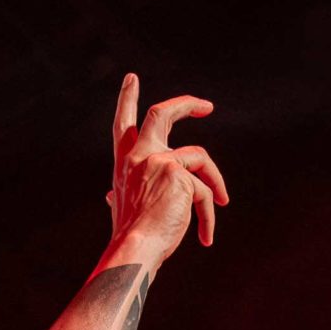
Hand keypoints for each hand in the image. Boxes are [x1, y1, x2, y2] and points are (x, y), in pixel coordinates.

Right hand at [106, 74, 228, 258]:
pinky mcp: (179, 173)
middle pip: (162, 114)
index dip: (127, 100)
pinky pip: (204, 191)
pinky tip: (205, 236)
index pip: (124, 124)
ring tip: (222, 203)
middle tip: (206, 106)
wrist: (135, 250)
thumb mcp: (121, 209)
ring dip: (215, 182)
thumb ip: (118, 196)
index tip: (132, 79)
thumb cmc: (130, 237)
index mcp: (125, 163)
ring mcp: (159, 160)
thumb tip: (108, 196)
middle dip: (186, 105)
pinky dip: (208, 214)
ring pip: (200, 159)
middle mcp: (140, 155)